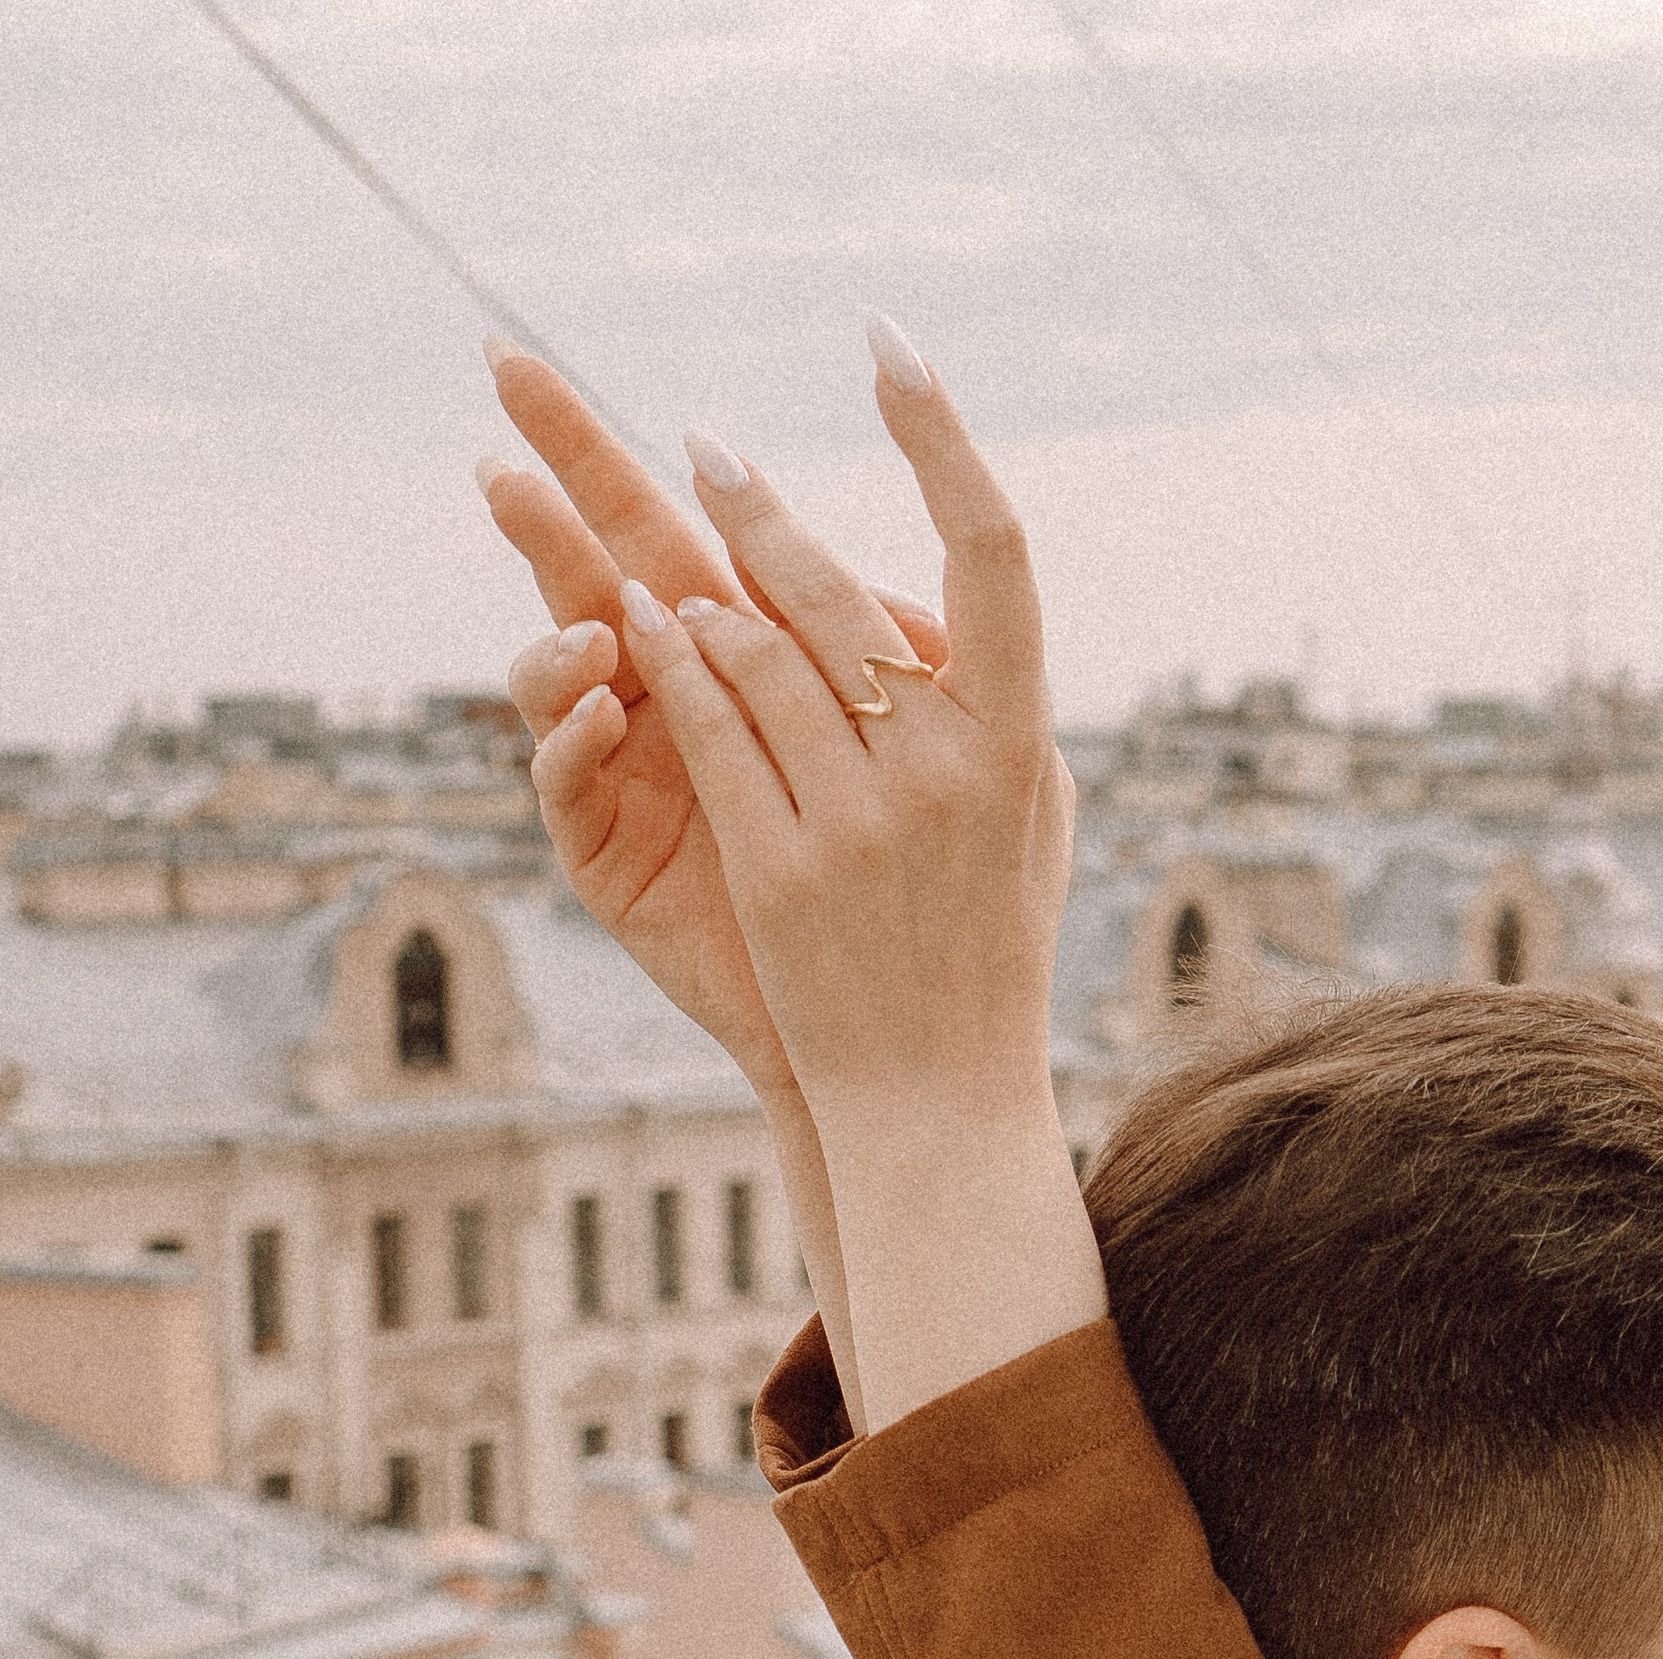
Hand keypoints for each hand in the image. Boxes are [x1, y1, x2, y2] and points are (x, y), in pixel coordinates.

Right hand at [480, 346, 895, 1109]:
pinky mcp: (606, 855)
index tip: (603, 367)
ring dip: (563, 615)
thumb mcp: (911, 770)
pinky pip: (566, 785)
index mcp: (745, 663)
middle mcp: (671, 700)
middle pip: (604, 562)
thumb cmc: (898, 901)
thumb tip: (914, 608)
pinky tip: (599, 707)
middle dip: (557, 468)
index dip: (647, 454)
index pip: (688, 535)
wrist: (876, 1042)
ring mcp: (627, 772)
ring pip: (563, 666)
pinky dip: (575, 740)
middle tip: (503, 371)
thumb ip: (904, 680)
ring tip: (593, 613)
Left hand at [612, 344, 1071, 1135]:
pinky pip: (715, 736)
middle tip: (702, 444)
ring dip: (699, 596)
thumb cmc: (987, 950)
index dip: (942, 438)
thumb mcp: (1029, 822)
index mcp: (1021, 739)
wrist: (940, 1099)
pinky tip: (632, 627)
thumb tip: (933, 606)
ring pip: (759, 658)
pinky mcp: (784, 871)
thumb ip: (993, 708)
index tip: (892, 349)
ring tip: (659, 557)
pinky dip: (671, 672)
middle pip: (839, 596)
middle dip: (759, 510)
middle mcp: (949, 770)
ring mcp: (864, 823)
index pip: (995, 550)